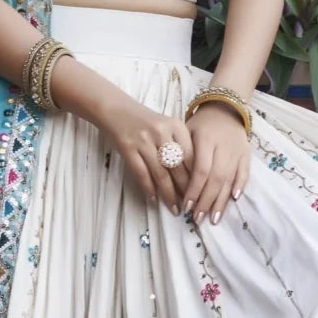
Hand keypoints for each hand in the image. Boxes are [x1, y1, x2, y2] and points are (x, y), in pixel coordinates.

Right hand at [102, 97, 193, 211]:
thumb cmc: (146, 122)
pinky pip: (141, 173)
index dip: (198, 177)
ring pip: (161, 173)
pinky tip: (154, 199)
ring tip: (175, 208)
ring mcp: (143, 140)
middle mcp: (161, 132)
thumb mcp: (168, 126)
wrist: (116, 109)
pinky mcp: (128, 148)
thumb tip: (194, 178)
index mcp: (176, 125)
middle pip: (178, 167)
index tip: (201, 193)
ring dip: (169, 194)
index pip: (192, 156)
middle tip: (191, 206)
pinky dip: (149, 188)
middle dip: (185, 190)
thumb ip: (181, 145)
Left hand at [184, 102, 250, 224]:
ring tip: (213, 218)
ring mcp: (237, 150)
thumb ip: (181, 155)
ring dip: (222, 201)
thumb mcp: (186, 132)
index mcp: (205, 139)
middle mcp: (223, 146)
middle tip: (197, 218)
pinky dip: (240, 186)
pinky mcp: (247, 154)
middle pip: (216, 178)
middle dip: (206, 201)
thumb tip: (174, 185)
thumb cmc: (200, 125)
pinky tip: (234, 199)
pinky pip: (245, 172)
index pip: (201, 170)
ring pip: (230, 179)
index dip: (194, 190)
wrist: (225, 108)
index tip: (186, 206)